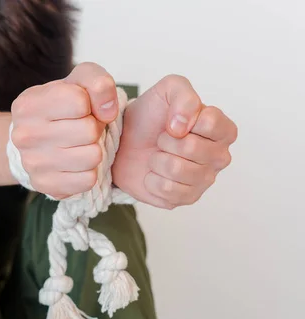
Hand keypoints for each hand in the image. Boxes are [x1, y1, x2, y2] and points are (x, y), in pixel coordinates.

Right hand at [10, 63, 119, 198]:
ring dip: (93, 149)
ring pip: (92, 156)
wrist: (33, 140)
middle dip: (93, 128)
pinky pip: (87, 179)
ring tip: (80, 145)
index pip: (80, 101)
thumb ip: (98, 83)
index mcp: (27, 105)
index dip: (89, 104)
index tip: (80, 109)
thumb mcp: (77, 82)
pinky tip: (76, 163)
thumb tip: (109, 111)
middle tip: (81, 128)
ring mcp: (32, 164)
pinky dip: (88, 171)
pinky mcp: (44, 185)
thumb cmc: (60, 108)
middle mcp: (24, 135)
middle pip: (89, 130)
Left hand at [112, 75, 237, 208]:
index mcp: (222, 129)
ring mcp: (204, 180)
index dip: (184, 120)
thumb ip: (183, 96)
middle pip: (193, 149)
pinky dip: (152, 180)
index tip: (172, 121)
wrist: (125, 143)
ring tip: (157, 155)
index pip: (211, 124)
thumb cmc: (151, 117)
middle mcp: (219, 156)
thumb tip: (182, 125)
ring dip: (158, 160)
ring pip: (178, 170)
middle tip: (161, 139)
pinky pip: (168, 191)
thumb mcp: (168, 90)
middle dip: (166, 141)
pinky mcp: (186, 198)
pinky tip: (154, 173)